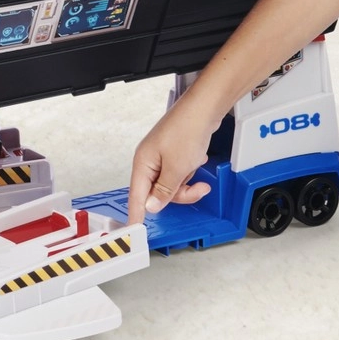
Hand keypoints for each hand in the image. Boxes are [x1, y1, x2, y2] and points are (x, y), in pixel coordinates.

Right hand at [127, 102, 214, 219]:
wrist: (204, 109)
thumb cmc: (187, 130)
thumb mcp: (177, 168)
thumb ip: (164, 191)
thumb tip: (151, 207)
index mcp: (143, 163)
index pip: (136, 197)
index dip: (136, 215)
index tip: (134, 231)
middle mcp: (149, 160)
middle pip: (158, 192)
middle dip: (178, 193)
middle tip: (194, 189)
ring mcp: (162, 156)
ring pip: (171, 184)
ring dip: (187, 181)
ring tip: (197, 168)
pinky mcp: (174, 153)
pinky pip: (180, 172)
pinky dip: (190, 170)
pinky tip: (197, 159)